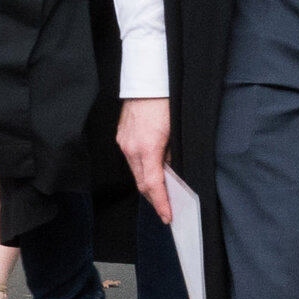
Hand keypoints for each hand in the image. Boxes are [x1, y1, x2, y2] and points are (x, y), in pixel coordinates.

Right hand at [116, 97, 174, 220]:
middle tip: (167, 210)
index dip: (161, 204)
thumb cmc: (166, 103)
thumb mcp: (176, 132)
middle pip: (142, 183)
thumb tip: (171, 173)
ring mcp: (124, 143)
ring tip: (162, 194)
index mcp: (147, 149)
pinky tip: (152, 171)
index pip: (153, 185)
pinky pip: (131, 160)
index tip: (168, 216)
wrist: (147, 82)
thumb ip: (172, 156)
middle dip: (154, 199)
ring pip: (136, 172)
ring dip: (148, 184)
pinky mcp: (121, 137)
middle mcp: (131, 149)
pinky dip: (142, 169)